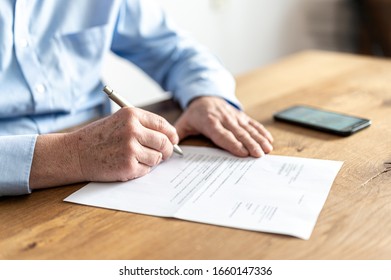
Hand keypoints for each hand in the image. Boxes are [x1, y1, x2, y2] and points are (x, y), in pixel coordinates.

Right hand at [30, 107, 178, 188]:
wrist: (76, 153)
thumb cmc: (98, 137)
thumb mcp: (119, 121)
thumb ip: (143, 126)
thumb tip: (169, 137)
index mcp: (132, 115)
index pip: (163, 124)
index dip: (171, 134)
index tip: (173, 140)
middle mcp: (133, 130)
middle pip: (164, 142)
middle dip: (167, 150)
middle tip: (164, 154)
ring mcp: (130, 148)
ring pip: (157, 157)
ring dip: (152, 160)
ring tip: (136, 157)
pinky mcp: (128, 166)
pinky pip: (147, 169)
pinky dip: (141, 169)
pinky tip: (127, 164)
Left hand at [175, 96, 272, 156]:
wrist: (205, 96)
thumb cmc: (195, 114)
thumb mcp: (184, 123)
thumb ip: (178, 135)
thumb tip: (172, 148)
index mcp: (210, 122)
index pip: (222, 134)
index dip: (232, 143)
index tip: (242, 152)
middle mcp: (224, 119)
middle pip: (238, 133)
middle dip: (250, 144)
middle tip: (259, 155)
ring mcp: (235, 117)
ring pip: (248, 129)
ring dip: (259, 139)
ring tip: (268, 149)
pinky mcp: (241, 116)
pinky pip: (253, 124)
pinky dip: (262, 132)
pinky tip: (269, 140)